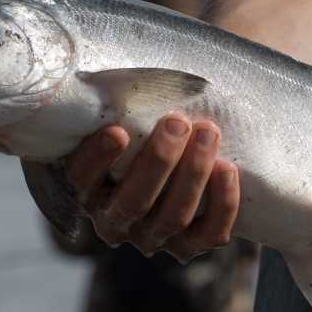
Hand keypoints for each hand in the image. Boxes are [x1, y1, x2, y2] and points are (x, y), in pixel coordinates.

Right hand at [64, 113, 239, 262]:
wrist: (187, 159)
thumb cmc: (146, 130)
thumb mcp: (126, 119)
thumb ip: (118, 103)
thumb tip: (120, 65)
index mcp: (90, 191)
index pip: (82, 180)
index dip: (96, 159)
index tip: (116, 130)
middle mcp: (117, 221)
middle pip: (134, 202)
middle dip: (159, 161)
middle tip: (178, 122)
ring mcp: (155, 237)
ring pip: (173, 217)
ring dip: (194, 173)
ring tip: (209, 133)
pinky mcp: (192, 245)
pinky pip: (209, 234)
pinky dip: (222, 204)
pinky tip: (228, 170)